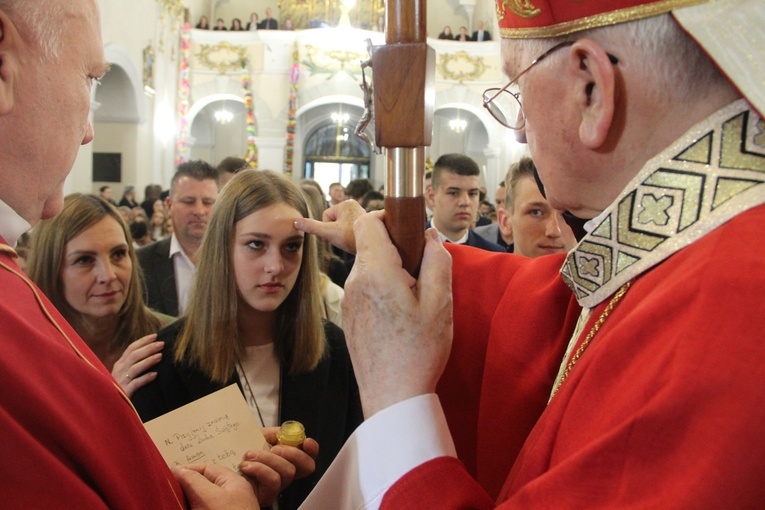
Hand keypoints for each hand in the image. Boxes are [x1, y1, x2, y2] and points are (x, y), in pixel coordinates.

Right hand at [111, 333, 162, 397]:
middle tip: (162, 344)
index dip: (143, 341)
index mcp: (120, 364)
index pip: (131, 348)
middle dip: (148, 348)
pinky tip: (155, 375)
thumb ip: (134, 364)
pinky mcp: (124, 392)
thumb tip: (152, 353)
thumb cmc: (120, 388)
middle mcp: (119, 370)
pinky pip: (135, 384)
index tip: (155, 336)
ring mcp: (120, 381)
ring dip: (148, 361)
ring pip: (134, 368)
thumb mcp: (125, 373)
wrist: (108, 406)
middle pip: (134, 356)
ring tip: (160, 356)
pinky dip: (145, 378)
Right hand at [172, 464, 258, 509]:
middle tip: (166, 491)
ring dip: (186, 502)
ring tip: (170, 502)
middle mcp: (231, 496)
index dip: (186, 470)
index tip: (167, 475)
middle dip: (185, 488)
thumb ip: (193, 481)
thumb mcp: (208, 497)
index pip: (206, 469)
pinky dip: (191, 509)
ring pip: (201, 503)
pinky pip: (203, 509)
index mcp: (233, 483)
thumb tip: (177, 468)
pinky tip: (179, 509)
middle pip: (203, 486)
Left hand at [238, 426, 318, 506]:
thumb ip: (271, 433)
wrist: (218, 464)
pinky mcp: (267, 495)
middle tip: (275, 448)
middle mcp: (284, 471)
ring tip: (250, 454)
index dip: (312, 449)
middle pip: (307, 466)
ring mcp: (277, 485)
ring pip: (288, 472)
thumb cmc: (237, 451)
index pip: (308, 454)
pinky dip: (260, 469)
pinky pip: (273, 481)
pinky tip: (246, 466)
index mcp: (285, 456)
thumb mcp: (255, 436)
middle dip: (293, 453)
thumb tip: (284, 431)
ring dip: (269, 459)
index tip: (306, 441)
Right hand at [294, 200, 365, 253]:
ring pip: (341, 227)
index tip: (338, 235)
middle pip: (334, 222)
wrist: (373, 247)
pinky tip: (356, 240)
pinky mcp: (364, 223)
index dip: (328, 229)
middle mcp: (354, 205)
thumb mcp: (328, 232)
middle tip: (345, 238)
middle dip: (335, 232)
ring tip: (351, 240)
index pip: (326, 217)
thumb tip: (295, 222)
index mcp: (346, 203)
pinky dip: (350, 237)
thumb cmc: (351, 237)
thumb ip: (311, 227)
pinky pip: (350, 230)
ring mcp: (360, 214)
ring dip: (342, 235)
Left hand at [343, 213, 452, 416]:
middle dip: (396, 250)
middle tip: (422, 275)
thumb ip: (437, 261)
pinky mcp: (349, 317)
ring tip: (414, 302)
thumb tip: (430, 237)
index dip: (387, 217)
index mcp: (376, 272)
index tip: (409, 230)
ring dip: (390, 273)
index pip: (368, 222)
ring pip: (368, 269)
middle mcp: (355, 282)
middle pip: (369, 246)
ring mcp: (348, 301)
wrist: (392, 397)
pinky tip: (400, 317)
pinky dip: (381, 291)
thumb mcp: (441, 303)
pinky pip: (364, 290)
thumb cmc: (419, 352)